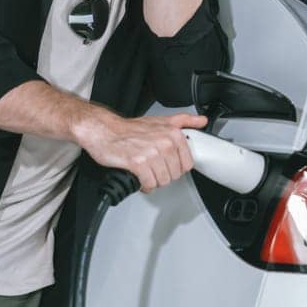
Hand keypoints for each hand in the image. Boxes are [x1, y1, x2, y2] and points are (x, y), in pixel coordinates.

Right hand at [77, 110, 207, 191]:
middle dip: (164, 176)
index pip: (187, 163)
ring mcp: (152, 153)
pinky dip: (144, 186)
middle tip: (153, 170)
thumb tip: (202, 121)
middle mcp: (165, 142)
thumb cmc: (130, 128)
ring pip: (163, 181)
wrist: (104, 130)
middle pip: (175, 174)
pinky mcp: (138, 163)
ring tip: (146, 174)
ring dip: (154, 182)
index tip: (167, 165)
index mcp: (174, 134)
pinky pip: (149, 184)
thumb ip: (184, 121)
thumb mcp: (161, 120)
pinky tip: (140, 179)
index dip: (176, 168)